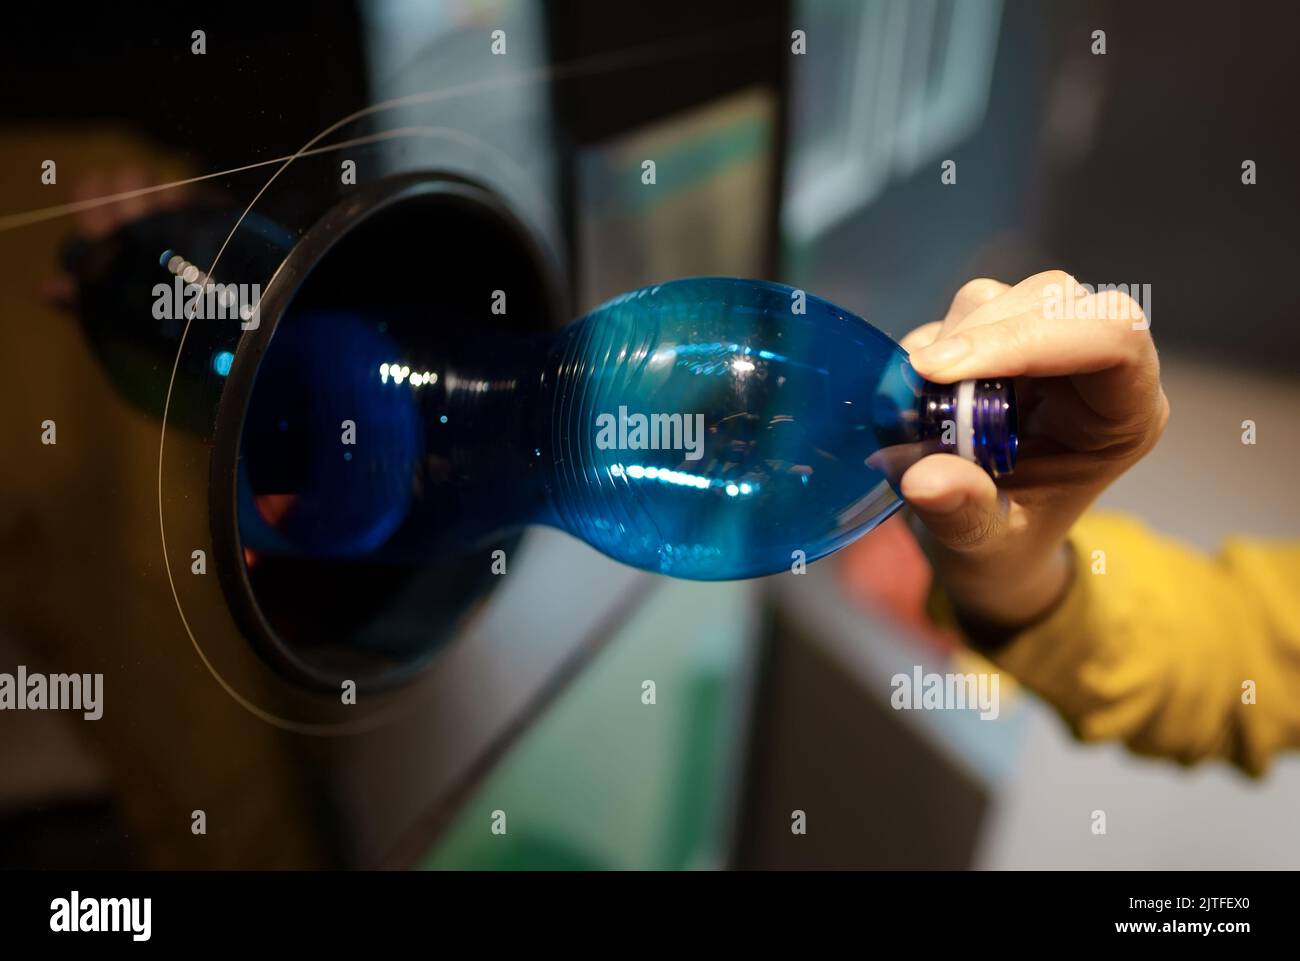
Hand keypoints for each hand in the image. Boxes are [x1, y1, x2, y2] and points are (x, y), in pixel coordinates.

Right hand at [900, 271, 1169, 629]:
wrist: (990, 548)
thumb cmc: (1006, 550)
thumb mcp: (986, 548)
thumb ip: (963, 513)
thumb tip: (924, 479)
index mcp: (1123, 418)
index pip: (1114, 339)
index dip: (1032, 338)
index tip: (942, 370)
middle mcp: (1096, 373)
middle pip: (1056, 301)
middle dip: (979, 335)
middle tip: (919, 381)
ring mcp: (1050, 351)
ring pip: (1007, 297)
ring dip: (953, 339)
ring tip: (923, 403)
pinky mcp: (1006, 343)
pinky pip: (967, 313)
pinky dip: (932, 344)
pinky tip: (921, 394)